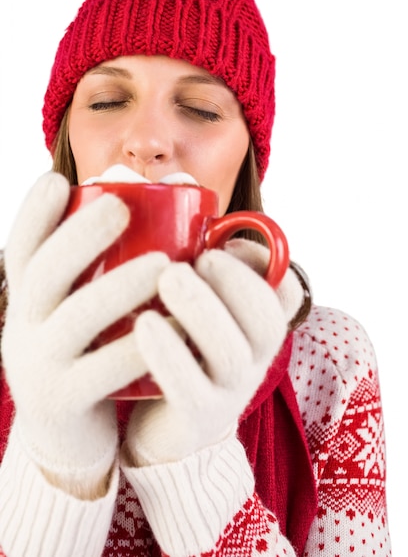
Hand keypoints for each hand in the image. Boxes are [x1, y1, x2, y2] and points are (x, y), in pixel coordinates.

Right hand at [2, 173, 168, 495]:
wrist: (69, 437)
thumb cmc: (88, 354)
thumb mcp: (80, 311)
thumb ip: (101, 267)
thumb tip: (151, 198)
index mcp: (28, 300)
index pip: (22, 248)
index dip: (34, 213)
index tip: (58, 179)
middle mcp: (24, 328)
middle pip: (44, 273)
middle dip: (80, 235)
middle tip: (122, 206)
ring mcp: (38, 368)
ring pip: (74, 320)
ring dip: (117, 287)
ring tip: (162, 263)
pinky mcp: (63, 403)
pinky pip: (102, 372)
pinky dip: (139, 347)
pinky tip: (175, 325)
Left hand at [125, 245, 298, 466]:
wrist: (165, 429)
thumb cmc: (179, 351)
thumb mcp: (194, 307)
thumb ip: (195, 260)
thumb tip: (180, 196)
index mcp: (257, 326)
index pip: (287, 293)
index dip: (265, 263)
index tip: (226, 242)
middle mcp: (253, 359)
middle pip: (264, 321)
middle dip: (235, 282)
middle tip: (197, 258)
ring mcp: (228, 392)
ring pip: (230, 353)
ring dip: (201, 310)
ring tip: (168, 279)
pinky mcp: (196, 418)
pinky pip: (190, 390)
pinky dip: (170, 354)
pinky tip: (144, 325)